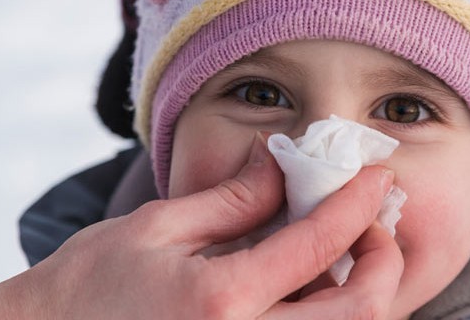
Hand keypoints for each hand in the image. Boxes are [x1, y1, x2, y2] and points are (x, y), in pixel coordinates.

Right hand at [0, 133, 402, 318]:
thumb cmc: (88, 287)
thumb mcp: (156, 228)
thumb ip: (231, 199)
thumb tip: (280, 165)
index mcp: (222, 302)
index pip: (319, 244)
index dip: (357, 202)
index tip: (376, 176)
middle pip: (362, 311)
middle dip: (382, 260)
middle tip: (370, 224)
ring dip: (362, 289)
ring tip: (341, 250)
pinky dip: (329, 313)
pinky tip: (309, 286)